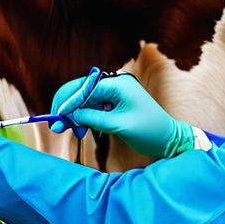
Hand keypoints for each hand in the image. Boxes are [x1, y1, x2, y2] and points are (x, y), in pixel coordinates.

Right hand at [49, 71, 193, 157]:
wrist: (169, 139)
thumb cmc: (148, 131)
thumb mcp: (117, 125)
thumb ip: (92, 118)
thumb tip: (69, 114)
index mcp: (118, 84)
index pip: (84, 88)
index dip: (67, 102)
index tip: (56, 117)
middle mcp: (115, 84)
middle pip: (82, 91)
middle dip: (68, 108)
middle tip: (57, 126)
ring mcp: (115, 93)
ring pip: (86, 100)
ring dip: (76, 115)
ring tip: (72, 131)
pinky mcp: (114, 103)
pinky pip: (93, 107)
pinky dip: (85, 118)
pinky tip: (81, 129)